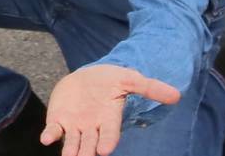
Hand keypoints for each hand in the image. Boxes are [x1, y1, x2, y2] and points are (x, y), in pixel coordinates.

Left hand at [41, 62, 182, 155]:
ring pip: (73, 144)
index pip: (110, 134)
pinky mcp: (58, 120)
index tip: (105, 150)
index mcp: (110, 120)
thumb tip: (177, 95)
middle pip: (91, 145)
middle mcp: (92, 128)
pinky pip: (54, 131)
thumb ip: (150, 87)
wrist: (87, 77)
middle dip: (88, 153)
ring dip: (70, 152)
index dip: (107, 141)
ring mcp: (75, 126)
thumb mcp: (130, 79)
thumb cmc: (111, 81)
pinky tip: (47, 138)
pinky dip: (50, 135)